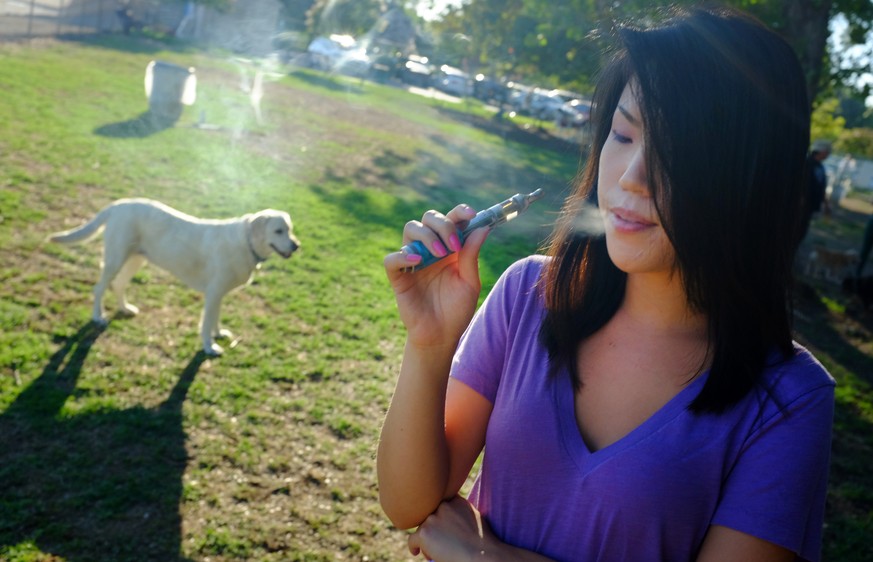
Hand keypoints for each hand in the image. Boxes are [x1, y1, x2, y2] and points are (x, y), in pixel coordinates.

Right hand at [384, 205, 489, 348]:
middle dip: (443, 224)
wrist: (441, 335)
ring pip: (411, 229)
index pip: (452, 219)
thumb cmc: (457, 309)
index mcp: (450, 247)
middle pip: (429, 218)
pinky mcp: (398, 277)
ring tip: (439, 253)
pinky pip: (392, 259)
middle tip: (454, 245)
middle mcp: (430, 248)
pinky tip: (418, 260)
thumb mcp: (470, 282)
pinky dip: (402, 255)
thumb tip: (482, 228)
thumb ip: (471, 256)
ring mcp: (413, 260)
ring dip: (426, 235)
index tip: (470, 215)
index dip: (459, 212)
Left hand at [408, 496, 490, 560]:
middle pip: (429, 515)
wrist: (481, 555)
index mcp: (456, 500)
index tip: (439, 525)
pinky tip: (416, 552)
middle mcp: (443, 506)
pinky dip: (414, 547)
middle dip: (433, 527)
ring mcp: (432, 518)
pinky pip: (413, 540)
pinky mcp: (425, 532)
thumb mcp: (473, 517)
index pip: (440, 502)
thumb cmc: (482, 542)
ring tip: (437, 550)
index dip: (438, 514)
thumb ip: (458, 511)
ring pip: (422, 528)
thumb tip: (447, 519)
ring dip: (427, 538)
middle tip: (440, 540)